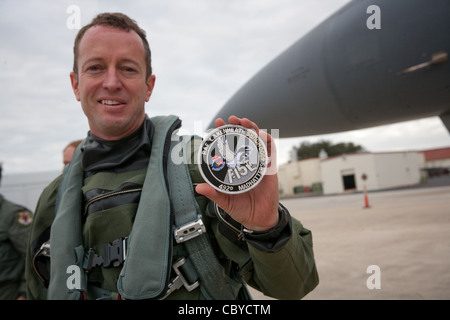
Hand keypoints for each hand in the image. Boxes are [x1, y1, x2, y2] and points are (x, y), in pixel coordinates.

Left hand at [195, 115, 278, 230]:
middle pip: (243, 138)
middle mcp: (246, 162)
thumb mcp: (225, 200)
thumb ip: (213, 193)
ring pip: (256, 141)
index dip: (223, 133)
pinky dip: (267, 141)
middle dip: (238, 125)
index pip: (228, 145)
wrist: (259, 219)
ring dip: (252, 129)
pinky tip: (262, 135)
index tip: (218, 124)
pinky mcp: (270, 168)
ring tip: (246, 123)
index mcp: (234, 166)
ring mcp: (258, 163)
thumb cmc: (241, 208)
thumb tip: (198, 188)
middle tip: (232, 119)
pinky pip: (271, 151)